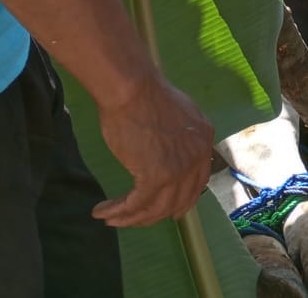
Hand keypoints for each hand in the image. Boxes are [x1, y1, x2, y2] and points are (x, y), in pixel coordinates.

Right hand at [92, 73, 213, 227]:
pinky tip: (102, 212)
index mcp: (204, 139)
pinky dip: (119, 212)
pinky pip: (137, 205)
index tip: (161, 209)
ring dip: (131, 218)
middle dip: (154, 214)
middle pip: (179, 201)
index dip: (178, 199)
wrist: (133, 89)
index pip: (197, 182)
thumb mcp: (176, 116)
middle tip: (133, 218)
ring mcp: (180, 169)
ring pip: (157, 209)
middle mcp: (198, 157)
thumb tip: (171, 154)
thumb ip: (180, 138)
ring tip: (111, 219)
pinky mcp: (157, 176)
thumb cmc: (145, 96)